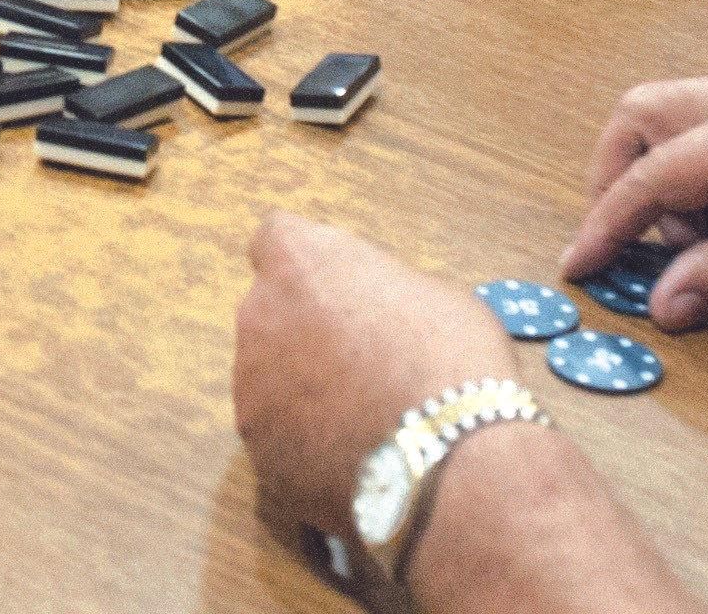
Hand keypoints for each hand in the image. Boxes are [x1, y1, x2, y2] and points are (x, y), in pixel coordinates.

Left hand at [227, 217, 523, 542]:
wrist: (454, 466)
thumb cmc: (456, 366)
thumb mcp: (433, 297)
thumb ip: (381, 292)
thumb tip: (377, 312)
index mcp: (300, 264)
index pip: (278, 241)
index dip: (309, 268)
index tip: (336, 291)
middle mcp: (258, 319)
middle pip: (270, 317)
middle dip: (305, 336)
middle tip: (361, 366)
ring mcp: (251, 393)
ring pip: (268, 384)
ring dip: (302, 396)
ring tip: (364, 426)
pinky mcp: (261, 456)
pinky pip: (279, 443)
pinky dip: (307, 451)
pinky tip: (355, 464)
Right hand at [562, 75, 707, 332]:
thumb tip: (663, 305)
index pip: (650, 178)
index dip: (606, 227)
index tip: (578, 269)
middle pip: (641, 115)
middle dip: (618, 178)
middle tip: (637, 245)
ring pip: (677, 112)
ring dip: (664, 172)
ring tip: (706, 242)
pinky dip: (702, 163)